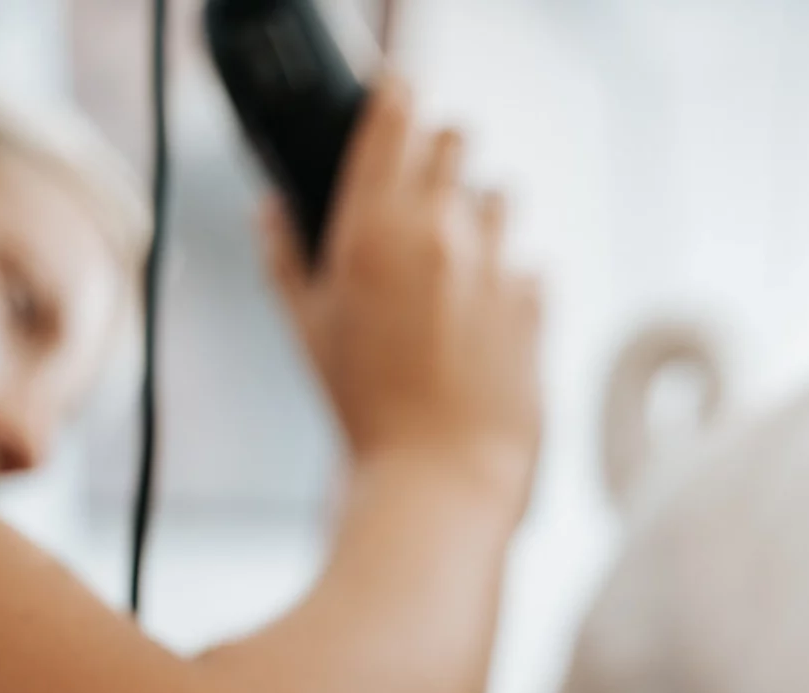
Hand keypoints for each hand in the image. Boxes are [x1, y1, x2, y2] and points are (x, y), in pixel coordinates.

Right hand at [263, 79, 543, 510]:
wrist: (442, 475)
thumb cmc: (365, 410)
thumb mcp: (306, 331)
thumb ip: (284, 257)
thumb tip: (272, 210)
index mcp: (372, 227)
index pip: (395, 116)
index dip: (396, 101)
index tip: (395, 103)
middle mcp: (439, 232)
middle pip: (456, 139)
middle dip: (441, 156)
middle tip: (423, 192)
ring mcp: (496, 266)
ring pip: (500, 197)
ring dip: (480, 217)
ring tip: (457, 264)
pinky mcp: (537, 303)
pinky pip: (530, 265)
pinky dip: (510, 280)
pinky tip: (485, 319)